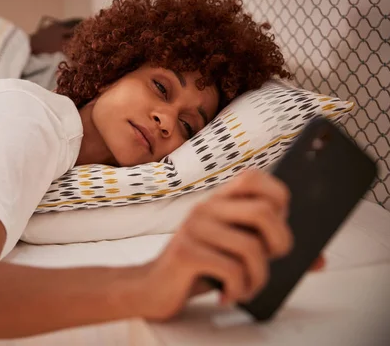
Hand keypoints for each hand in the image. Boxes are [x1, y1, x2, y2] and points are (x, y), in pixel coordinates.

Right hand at [135, 170, 294, 320]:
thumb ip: (270, 250)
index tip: (274, 229)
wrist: (152, 288)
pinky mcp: (185, 252)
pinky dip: (238, 289)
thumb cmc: (199, 269)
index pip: (253, 177)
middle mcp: (205, 208)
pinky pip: (231, 269)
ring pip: (251, 248)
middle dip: (279, 244)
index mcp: (218, 202)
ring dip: (258, 278)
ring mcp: (193, 228)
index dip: (278, 198)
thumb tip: (320, 261)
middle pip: (263, 211)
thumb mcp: (235, 254)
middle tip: (267, 262)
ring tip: (245, 287)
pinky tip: (227, 294)